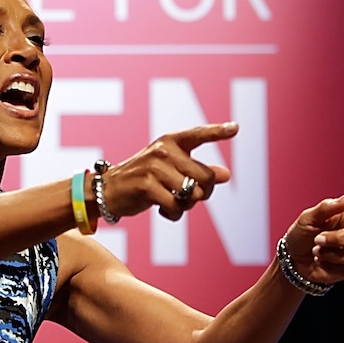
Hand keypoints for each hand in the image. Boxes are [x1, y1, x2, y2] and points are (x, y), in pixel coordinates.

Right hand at [100, 123, 237, 222]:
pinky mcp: (146, 185)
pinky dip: (174, 214)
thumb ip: (197, 170)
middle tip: (188, 198)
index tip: (236, 128)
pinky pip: (176, 207)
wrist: (108, 190)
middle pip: (206, 177)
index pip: (198, 134)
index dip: (218, 131)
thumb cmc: (144, 179)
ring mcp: (154, 167)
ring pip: (193, 194)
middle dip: (203, 193)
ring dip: (187, 206)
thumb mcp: (171, 170)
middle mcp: (164, 150)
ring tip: (173, 202)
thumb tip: (226, 174)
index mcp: (170, 141)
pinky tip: (163, 210)